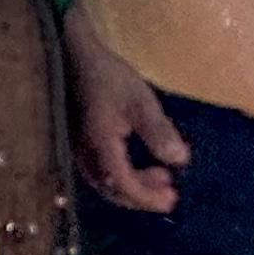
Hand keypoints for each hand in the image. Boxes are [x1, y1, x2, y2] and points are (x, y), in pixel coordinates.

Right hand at [62, 7, 187, 211]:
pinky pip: (99, 170)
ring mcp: (78, 148)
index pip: (123, 184)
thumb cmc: (108, 75)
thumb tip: (180, 161)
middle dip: (142, 195)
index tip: (171, 199)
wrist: (73, 55)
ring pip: (104, 181)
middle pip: (112, 189)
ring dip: (132, 185)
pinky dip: (121, 174)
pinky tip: (136, 162)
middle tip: (170, 192)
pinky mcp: (78, 141)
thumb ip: (158, 131)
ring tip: (160, 177)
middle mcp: (85, 153)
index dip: (147, 197)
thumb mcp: (140, 100)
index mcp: (100, 146)